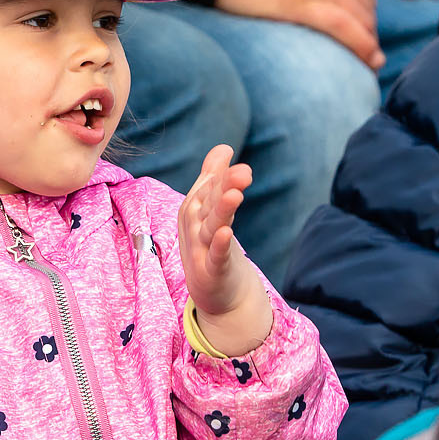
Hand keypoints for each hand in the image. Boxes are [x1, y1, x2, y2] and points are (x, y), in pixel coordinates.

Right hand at [178, 145, 271, 355]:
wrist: (218, 292)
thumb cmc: (212, 245)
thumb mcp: (211, 211)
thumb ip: (214, 178)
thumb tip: (224, 147)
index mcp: (195, 210)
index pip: (209, 189)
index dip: (224, 177)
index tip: (240, 164)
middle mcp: (195, 227)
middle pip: (209, 204)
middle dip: (223, 187)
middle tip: (243, 172)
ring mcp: (201, 250)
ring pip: (211, 227)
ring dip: (221, 211)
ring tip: (234, 195)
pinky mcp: (211, 272)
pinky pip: (215, 256)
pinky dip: (219, 245)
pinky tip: (226, 233)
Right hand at [215, 0, 380, 67]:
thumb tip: (334, 3)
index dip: (368, 18)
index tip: (364, 36)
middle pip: (368, 8)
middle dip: (370, 34)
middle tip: (367, 57)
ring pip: (363, 20)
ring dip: (370, 45)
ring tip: (368, 64)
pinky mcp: (306, 3)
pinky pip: (346, 29)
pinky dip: (362, 48)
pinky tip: (368, 62)